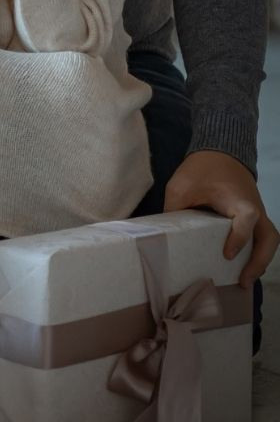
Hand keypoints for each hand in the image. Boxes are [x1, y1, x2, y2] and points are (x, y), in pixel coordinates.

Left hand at [163, 149, 278, 287]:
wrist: (219, 153)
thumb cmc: (201, 170)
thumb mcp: (181, 186)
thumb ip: (175, 210)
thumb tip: (165, 236)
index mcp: (239, 200)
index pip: (247, 219)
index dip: (239, 238)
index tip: (227, 254)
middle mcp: (255, 209)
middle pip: (269, 239)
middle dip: (258, 262)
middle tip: (243, 282)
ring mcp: (258, 215)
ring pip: (269, 241)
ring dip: (260, 262)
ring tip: (244, 282)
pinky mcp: (254, 218)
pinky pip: (261, 238)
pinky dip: (256, 254)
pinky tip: (242, 268)